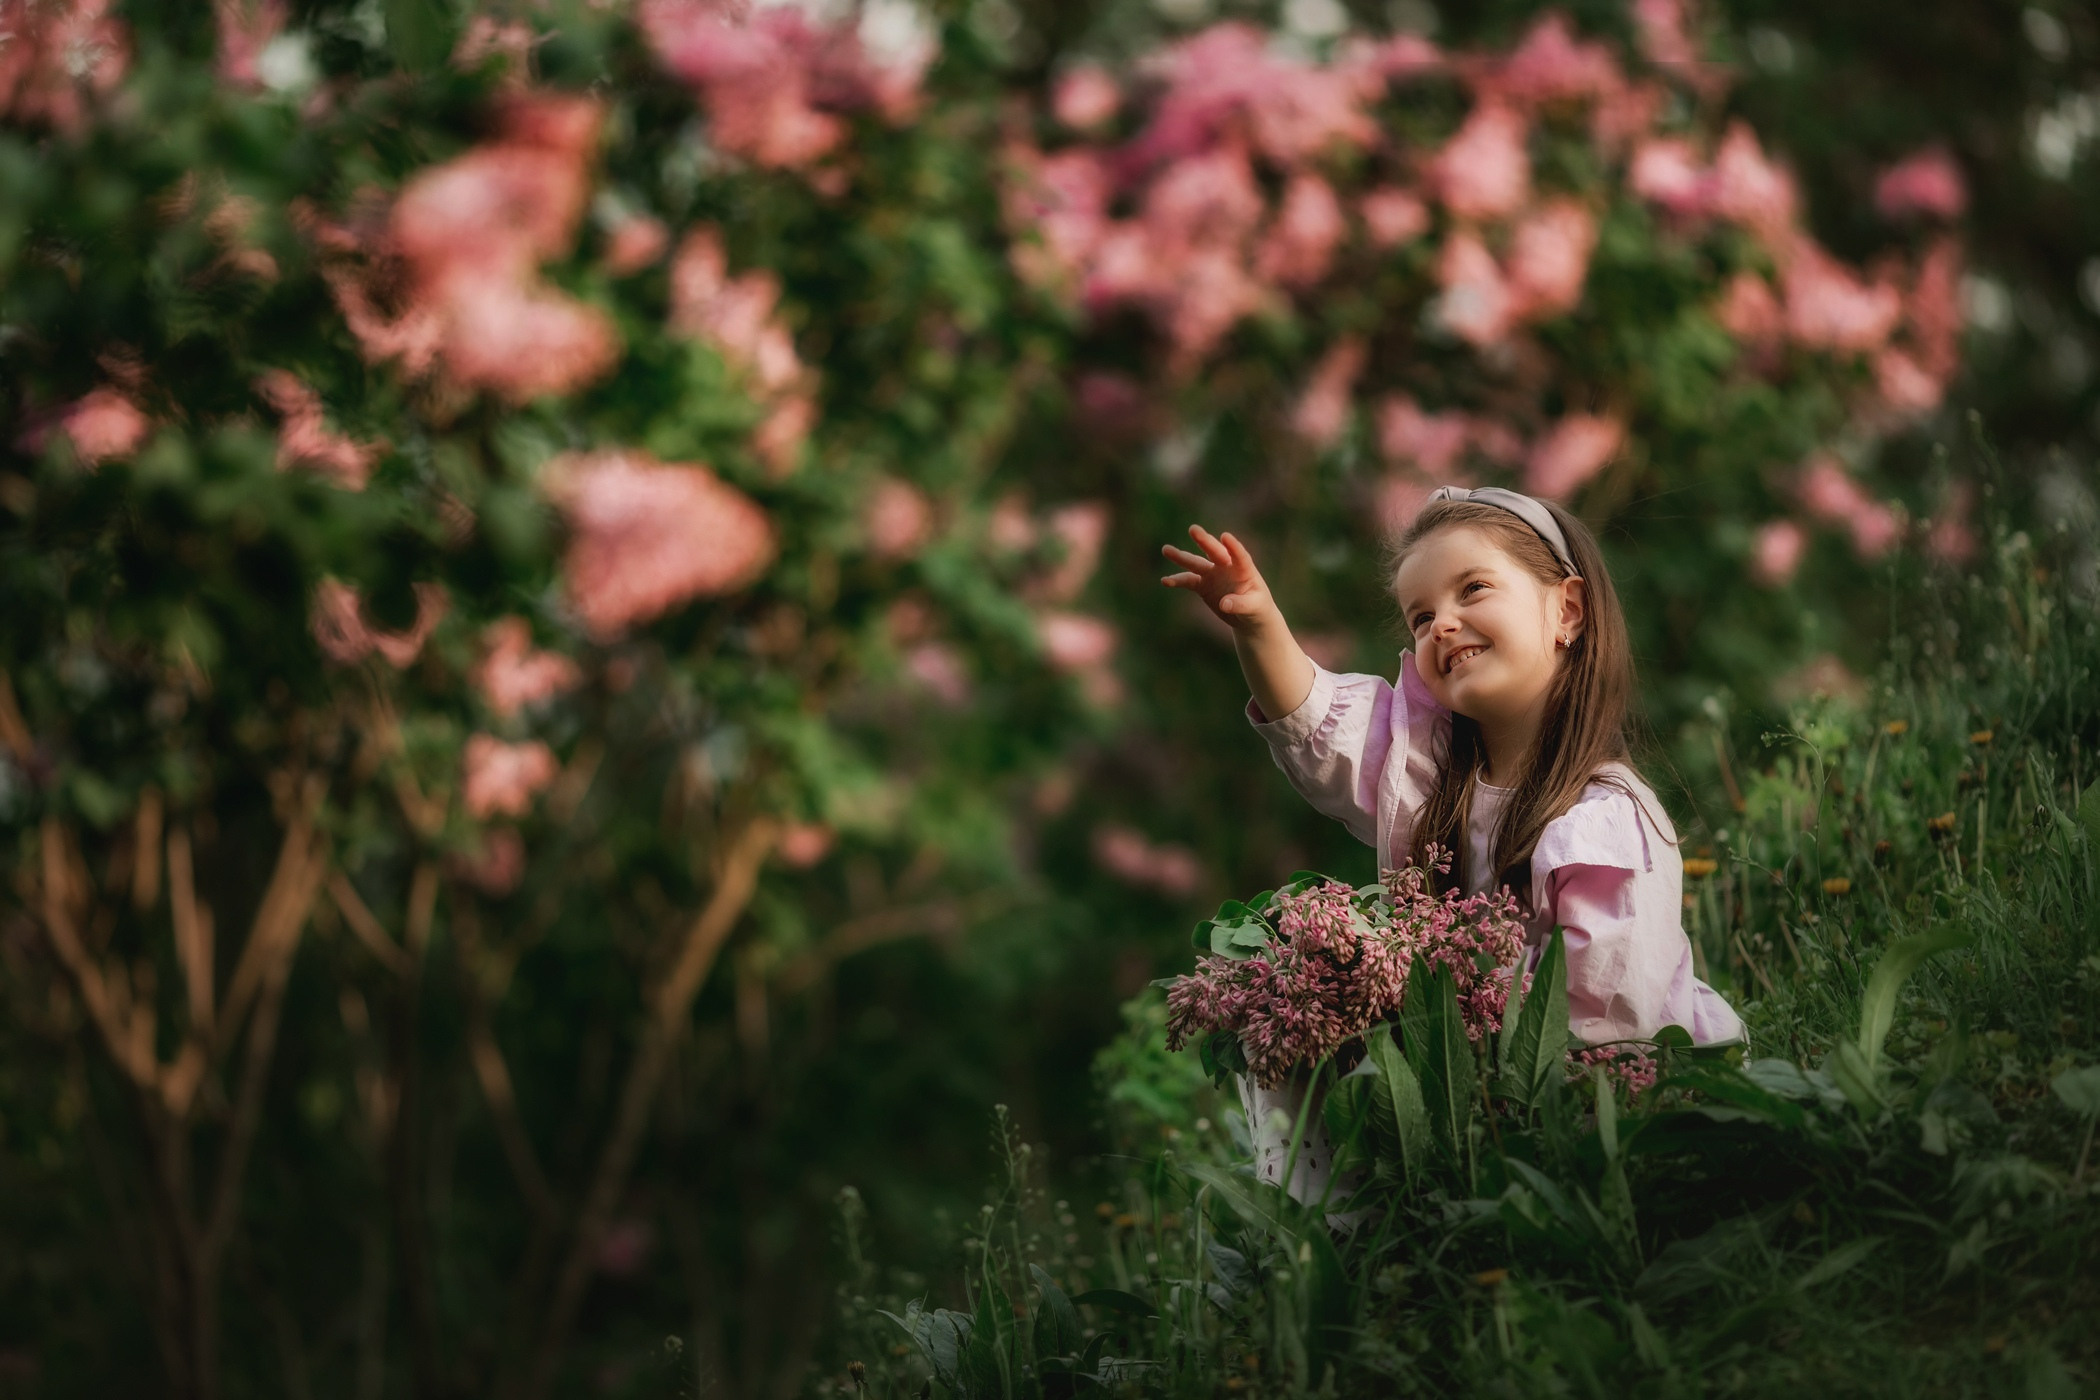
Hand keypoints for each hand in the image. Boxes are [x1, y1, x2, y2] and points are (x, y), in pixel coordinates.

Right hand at [1160, 525, 1277, 631]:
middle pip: (1214, 551)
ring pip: (1196, 563)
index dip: (1233, 547)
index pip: (1239, 555)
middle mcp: (1227, 567)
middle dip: (1204, 541)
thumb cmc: (1257, 609)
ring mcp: (1213, 574)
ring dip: (1181, 557)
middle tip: (1193, 529)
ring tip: (1165, 549)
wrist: (1247, 616)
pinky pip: (1188, 581)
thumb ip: (1241, 604)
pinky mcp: (1203, 585)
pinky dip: (1177, 580)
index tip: (1225, 537)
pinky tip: (1165, 581)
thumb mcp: (1254, 608)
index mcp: (1244, 569)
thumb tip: (1224, 603)